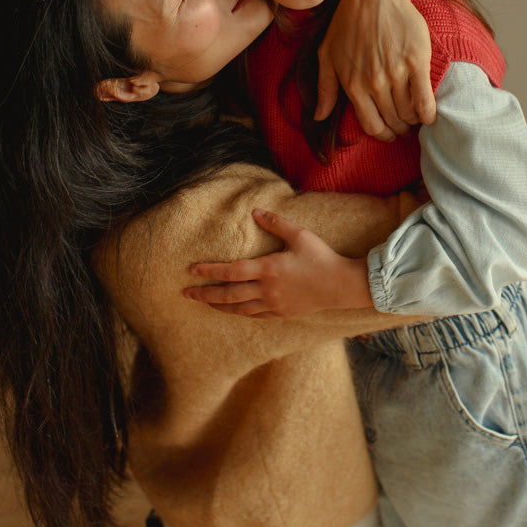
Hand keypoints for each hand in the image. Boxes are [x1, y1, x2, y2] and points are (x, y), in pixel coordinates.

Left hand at [184, 209, 372, 316]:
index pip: (231, 271)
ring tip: (204, 303)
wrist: (341, 285)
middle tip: (186, 293)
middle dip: (205, 294)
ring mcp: (273, 304)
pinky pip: (254, 316)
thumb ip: (275, 223)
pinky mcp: (281, 313)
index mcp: (268, 269)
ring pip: (238, 309)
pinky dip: (239, 312)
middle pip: (228, 294)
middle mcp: (266, 289)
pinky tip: (232, 310)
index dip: (209, 271)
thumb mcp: (299, 234)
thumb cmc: (321, 257)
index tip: (192, 270)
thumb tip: (255, 211)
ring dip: (218, 306)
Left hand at [315, 0, 435, 139]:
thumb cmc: (347, 23)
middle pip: (392, 120)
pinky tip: (428, 114)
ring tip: (415, 116)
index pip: (372, 125)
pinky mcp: (416, 61)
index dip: (383, 134)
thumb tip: (318, 117)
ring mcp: (396, 72)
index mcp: (352, 84)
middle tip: (405, 125)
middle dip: (400, 128)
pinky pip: (424, 99)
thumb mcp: (327, 55)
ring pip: (408, 112)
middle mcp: (374, 82)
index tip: (390, 132)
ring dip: (413, 120)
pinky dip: (428, 113)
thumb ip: (325, 89)